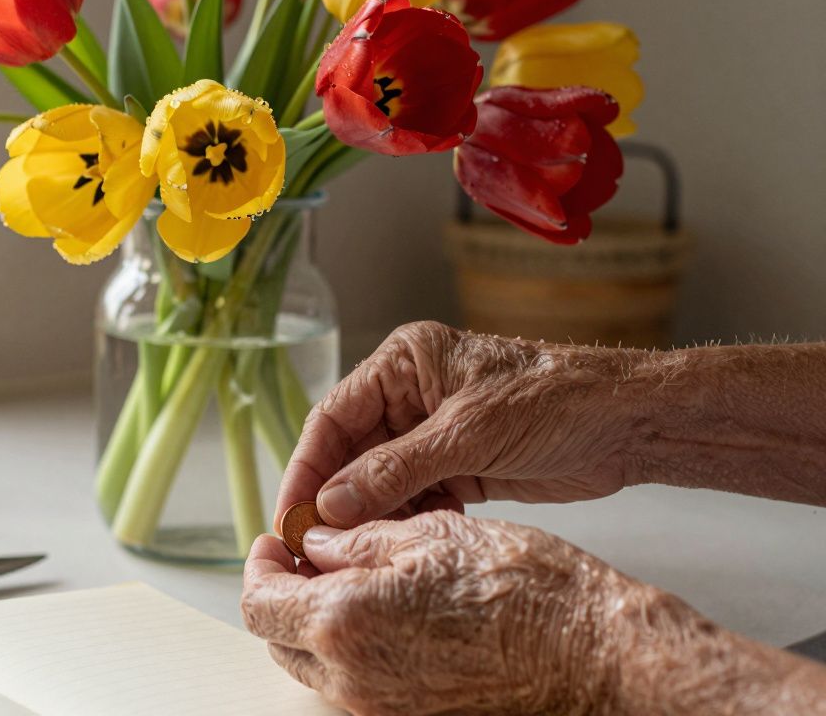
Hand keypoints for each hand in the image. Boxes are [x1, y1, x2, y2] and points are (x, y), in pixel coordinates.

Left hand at [243, 512, 825, 714]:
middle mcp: (353, 678)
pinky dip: (354, 647)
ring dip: (316, 622)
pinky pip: (358, 683)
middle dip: (284, 593)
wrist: (593, 654)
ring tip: (355, 576)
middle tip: (311, 554)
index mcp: (343, 623)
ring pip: (316, 665)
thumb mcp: (428, 536)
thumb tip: (315, 540)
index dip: (260, 565)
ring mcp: (383, 707)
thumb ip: (355, 540)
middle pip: (279, 639)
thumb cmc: (522, 589)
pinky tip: (390, 611)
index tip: (276, 540)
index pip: (259, 603)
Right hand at [276, 321, 646, 528]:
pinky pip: (414, 497)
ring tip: (354, 555)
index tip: (290, 514)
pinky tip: (398, 546)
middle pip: (350, 453)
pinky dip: (405, 522)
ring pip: (378, 481)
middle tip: (312, 547)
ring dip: (368, 516)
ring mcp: (433, 432)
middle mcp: (411, 394)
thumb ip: (396, 470)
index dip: (307, 468)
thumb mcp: (467, 434)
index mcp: (404, 363)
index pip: (334, 417)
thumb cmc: (556, 400)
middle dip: (334, 499)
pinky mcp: (457, 465)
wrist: (629, 423)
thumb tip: (331, 505)